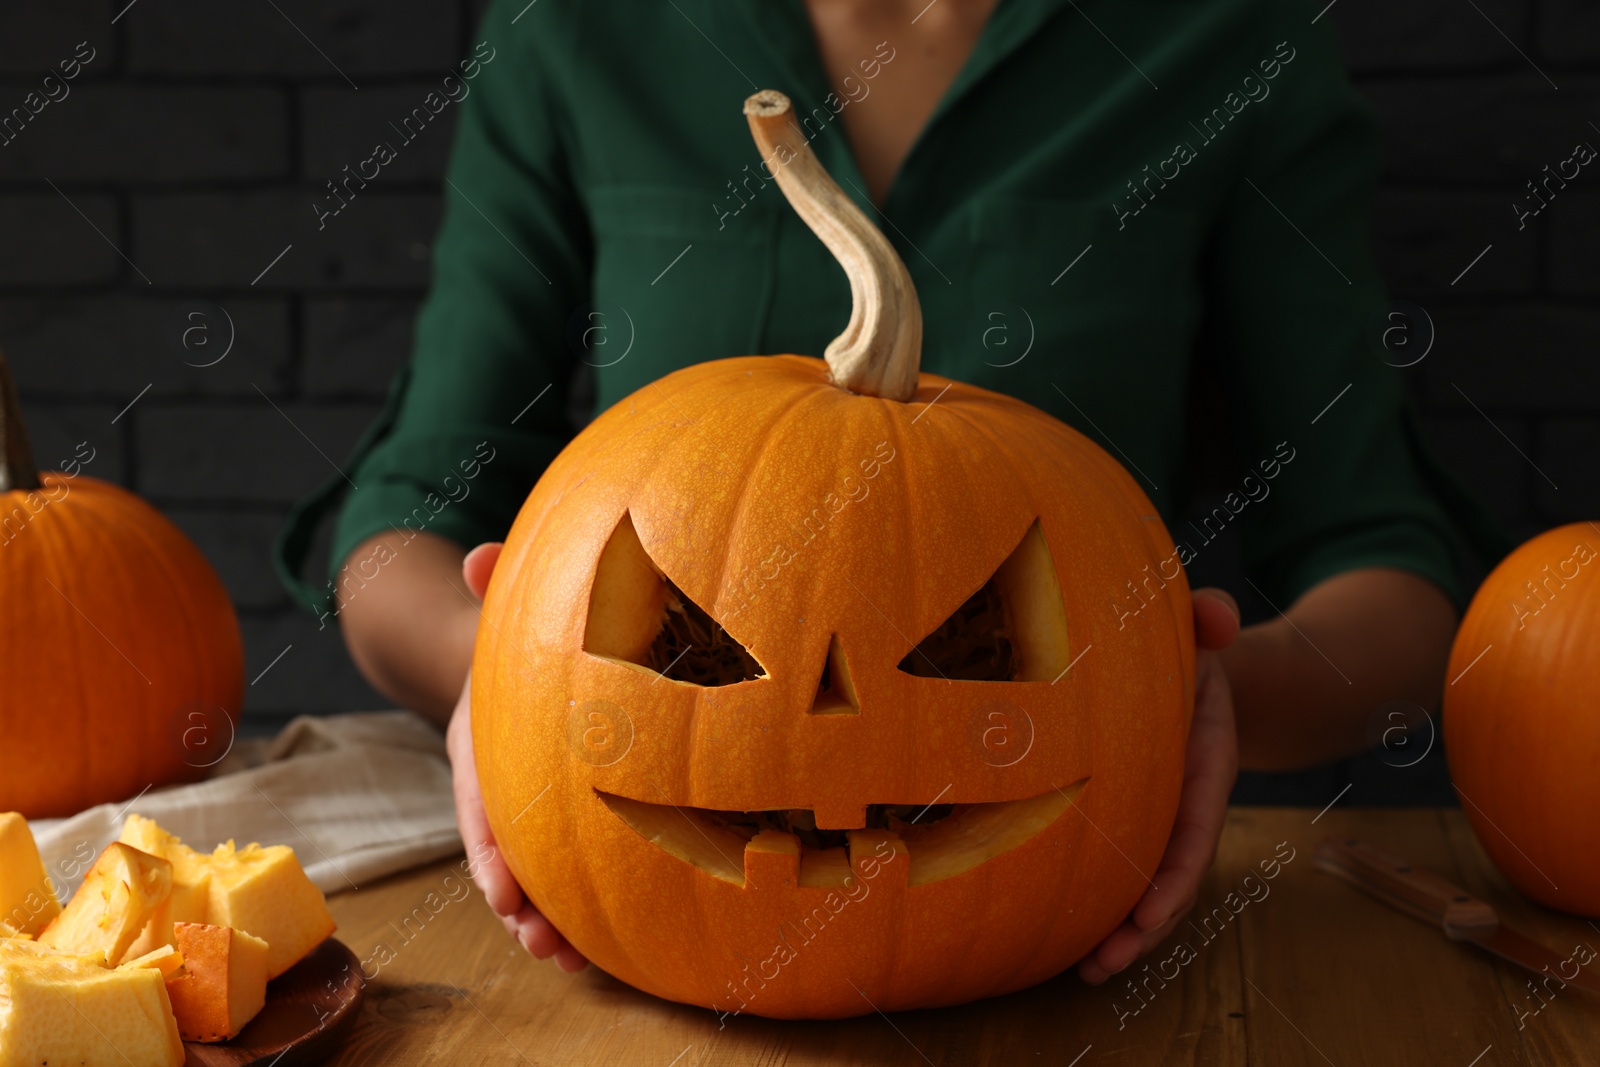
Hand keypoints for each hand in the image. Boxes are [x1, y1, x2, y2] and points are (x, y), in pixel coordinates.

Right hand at [446, 541, 588, 971]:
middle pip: (504, 851)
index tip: (504, 892)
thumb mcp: (506, 609)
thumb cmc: (520, 629)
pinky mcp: (569, 811)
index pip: (480, 799)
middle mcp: (502, 780)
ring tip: (574, 959)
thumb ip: (496, 583)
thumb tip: (481, 557)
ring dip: (552, 917)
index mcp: (481, 739)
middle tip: (541, 940)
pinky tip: (614, 942)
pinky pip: (575, 859)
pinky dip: (589, 899)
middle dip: (520, 902)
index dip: (489, 847)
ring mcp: (533, 801)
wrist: (524, 647)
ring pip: (536, 867)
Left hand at [1078, 587, 1239, 984]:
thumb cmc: (1187, 648)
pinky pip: (1119, 867)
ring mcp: (1158, 815)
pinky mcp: (1130, 820)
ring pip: (1144, 883)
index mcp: (1204, 762)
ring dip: (1120, 930)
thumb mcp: (1198, 630)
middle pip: (1171, 875)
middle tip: (1104, 962)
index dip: (1177, 873)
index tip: (1153, 913)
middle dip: (1143, 925)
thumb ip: (1208, 617)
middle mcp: (1184, 800)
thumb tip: (1217, 613)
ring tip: (1085, 970)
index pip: (1196, 825)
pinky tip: (1063, 940)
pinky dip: (1098, 903)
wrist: (1186, 666)